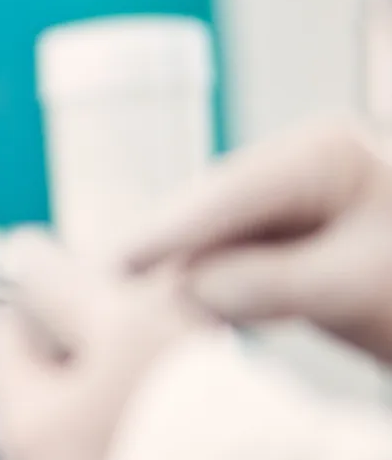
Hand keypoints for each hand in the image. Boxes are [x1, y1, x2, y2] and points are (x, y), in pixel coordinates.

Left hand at [0, 232, 207, 459]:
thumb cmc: (197, 428)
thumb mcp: (127, 321)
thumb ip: (63, 283)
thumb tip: (22, 255)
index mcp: (20, 427)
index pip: (3, 337)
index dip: (48, 299)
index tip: (97, 288)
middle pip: (47, 388)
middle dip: (94, 354)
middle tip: (155, 336)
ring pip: (88, 435)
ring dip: (125, 405)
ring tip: (187, 390)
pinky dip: (152, 454)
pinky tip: (200, 443)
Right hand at [122, 120, 391, 363]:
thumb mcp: (359, 291)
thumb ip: (268, 283)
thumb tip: (184, 286)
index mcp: (326, 151)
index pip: (225, 193)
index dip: (163, 231)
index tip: (110, 264)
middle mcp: (307, 160)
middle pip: (212, 208)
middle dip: (162, 248)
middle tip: (100, 288)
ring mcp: (303, 194)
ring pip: (220, 234)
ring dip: (180, 270)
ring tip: (122, 303)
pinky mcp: (303, 232)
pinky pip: (239, 256)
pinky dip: (211, 284)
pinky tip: (174, 307)